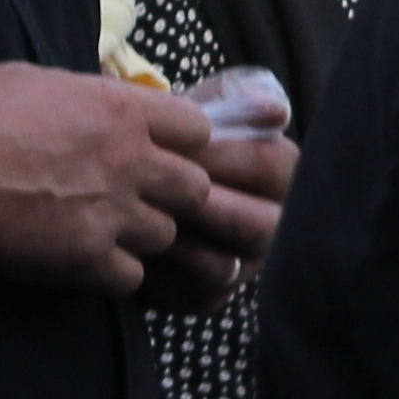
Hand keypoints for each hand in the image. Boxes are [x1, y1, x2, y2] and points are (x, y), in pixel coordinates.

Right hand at [0, 65, 222, 293]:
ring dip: (140, 237)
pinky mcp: (85, 256)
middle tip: (135, 200)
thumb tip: (119, 104)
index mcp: (121, 111)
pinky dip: (112, 273)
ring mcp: (110, 211)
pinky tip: (83, 259)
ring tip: (100, 230)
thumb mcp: (40, 83)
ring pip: (166, 235)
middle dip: (171, 196)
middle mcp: (128, 160)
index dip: (181, 145)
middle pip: (195, 188)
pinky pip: (132, 276)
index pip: (198, 131)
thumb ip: (94, 98)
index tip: (157, 154)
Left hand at [146, 116, 294, 309]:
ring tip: (137, 221)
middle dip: (206, 207)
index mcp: (279, 174)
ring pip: (226, 265)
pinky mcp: (208, 296)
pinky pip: (193, 296)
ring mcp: (245, 264)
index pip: (273, 166)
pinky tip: (127, 251)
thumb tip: (275, 110)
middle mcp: (274, 223)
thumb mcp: (196, 110)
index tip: (179, 146)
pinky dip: (159, 277)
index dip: (225, 156)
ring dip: (178, 244)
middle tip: (157, 191)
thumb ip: (231, 102)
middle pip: (262, 225)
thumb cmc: (164, 142)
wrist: (119, 183)